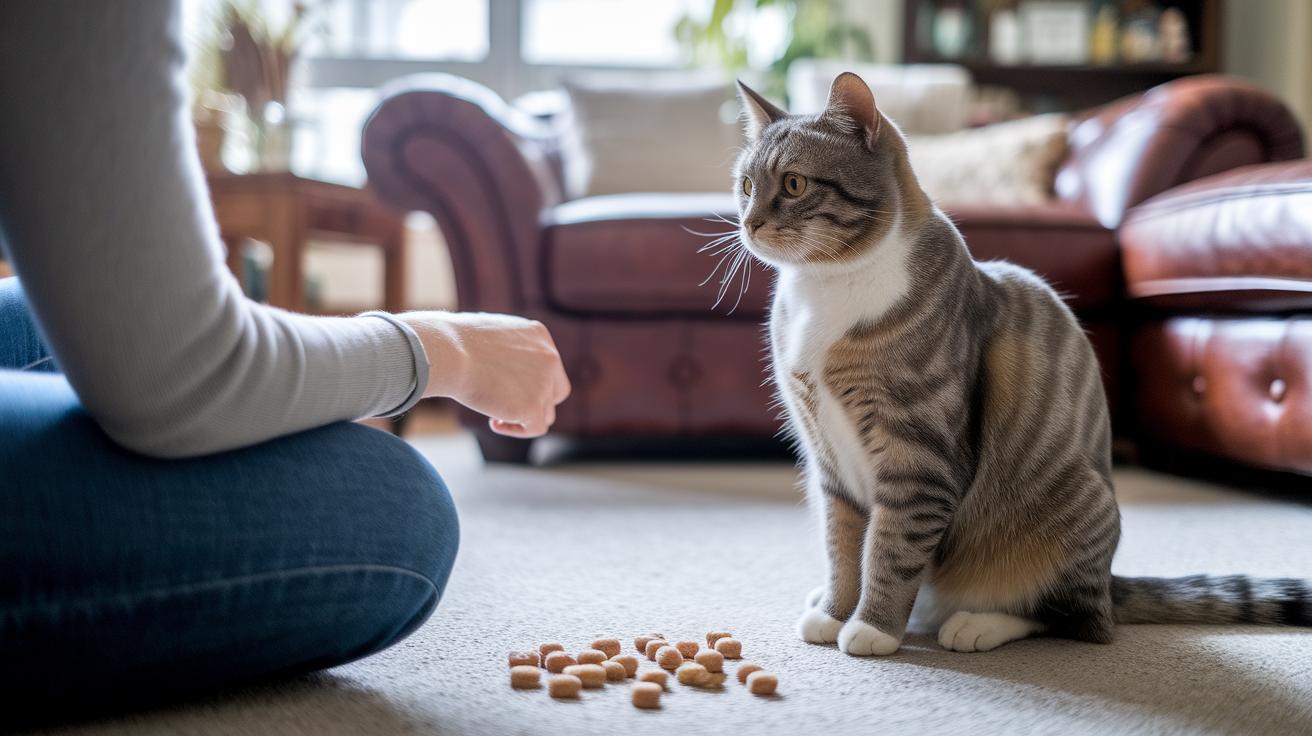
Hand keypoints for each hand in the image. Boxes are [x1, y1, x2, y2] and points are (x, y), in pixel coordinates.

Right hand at [398, 312, 570, 437]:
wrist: (449, 352)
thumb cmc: (456, 341)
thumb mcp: (491, 334)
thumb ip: (508, 350)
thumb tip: (506, 370)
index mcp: (539, 336)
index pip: (548, 366)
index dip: (530, 381)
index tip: (503, 384)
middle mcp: (549, 358)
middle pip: (556, 391)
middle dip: (536, 401)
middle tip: (507, 403)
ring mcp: (543, 383)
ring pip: (546, 412)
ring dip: (522, 416)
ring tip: (494, 413)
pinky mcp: (532, 406)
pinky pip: (535, 428)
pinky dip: (516, 430)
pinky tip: (494, 422)